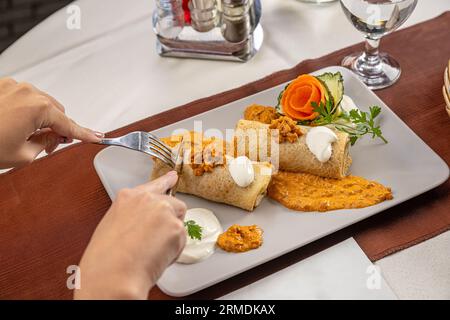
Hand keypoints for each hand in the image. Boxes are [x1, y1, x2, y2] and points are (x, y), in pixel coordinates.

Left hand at [0, 78, 102, 168]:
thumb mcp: (24, 155)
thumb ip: (47, 144)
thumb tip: (56, 138)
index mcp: (38, 108)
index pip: (69, 125)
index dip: (84, 134)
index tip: (96, 136)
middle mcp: (28, 92)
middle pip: (56, 111)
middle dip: (57, 127)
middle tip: (49, 145)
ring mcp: (13, 86)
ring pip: (41, 103)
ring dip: (41, 119)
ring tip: (25, 136)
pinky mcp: (2, 86)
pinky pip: (25, 97)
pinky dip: (26, 111)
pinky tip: (14, 125)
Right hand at [74, 171, 186, 299]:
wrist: (113, 275)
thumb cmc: (105, 259)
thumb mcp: (112, 225)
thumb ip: (132, 216)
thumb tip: (144, 223)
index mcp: (128, 197)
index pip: (154, 185)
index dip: (166, 182)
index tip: (172, 177)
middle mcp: (148, 199)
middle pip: (173, 204)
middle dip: (171, 220)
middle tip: (159, 240)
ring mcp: (164, 211)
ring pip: (180, 222)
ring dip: (172, 237)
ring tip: (151, 251)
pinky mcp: (177, 228)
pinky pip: (182, 240)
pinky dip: (174, 251)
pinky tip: (156, 257)